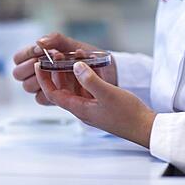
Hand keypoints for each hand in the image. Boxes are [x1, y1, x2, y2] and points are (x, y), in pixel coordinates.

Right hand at [13, 32, 117, 104]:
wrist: (108, 72)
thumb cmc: (89, 57)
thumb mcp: (73, 45)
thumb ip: (56, 40)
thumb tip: (40, 42)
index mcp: (38, 57)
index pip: (18, 57)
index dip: (26, 54)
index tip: (39, 50)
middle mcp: (38, 73)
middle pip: (18, 74)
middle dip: (30, 67)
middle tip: (45, 62)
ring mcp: (45, 86)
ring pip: (28, 87)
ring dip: (40, 78)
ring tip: (58, 69)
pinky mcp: (54, 99)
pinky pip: (42, 98)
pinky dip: (51, 89)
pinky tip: (63, 83)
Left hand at [34, 61, 155, 147]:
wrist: (144, 127)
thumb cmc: (128, 115)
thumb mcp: (108, 94)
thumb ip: (90, 80)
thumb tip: (76, 66)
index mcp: (79, 108)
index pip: (53, 94)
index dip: (44, 80)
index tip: (39, 65)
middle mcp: (82, 108)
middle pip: (62, 89)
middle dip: (56, 72)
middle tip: (55, 56)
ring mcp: (91, 106)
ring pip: (74, 88)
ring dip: (71, 73)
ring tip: (70, 57)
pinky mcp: (99, 103)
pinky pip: (86, 88)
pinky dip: (84, 77)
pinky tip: (86, 66)